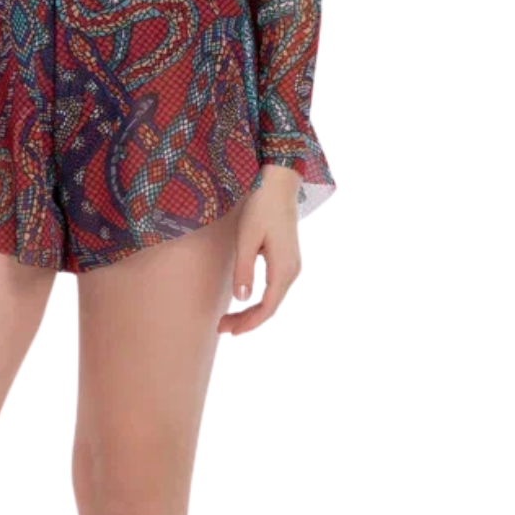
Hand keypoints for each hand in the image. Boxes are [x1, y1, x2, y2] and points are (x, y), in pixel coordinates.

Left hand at [219, 167, 302, 335]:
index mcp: (284, 269)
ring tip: (229, 320)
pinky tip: (244, 302)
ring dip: (252, 311)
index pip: (267, 307)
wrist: (278, 183)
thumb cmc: (261, 207)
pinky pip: (274, 288)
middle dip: (247, 321)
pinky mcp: (287, 258)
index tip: (227, 331)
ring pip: (272, 298)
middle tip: (221, 328)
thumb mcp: (247, 239)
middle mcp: (292, 271)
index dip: (248, 323)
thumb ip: (244, 270)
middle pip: (270, 306)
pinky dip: (259, 299)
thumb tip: (241, 299)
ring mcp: (292, 265)